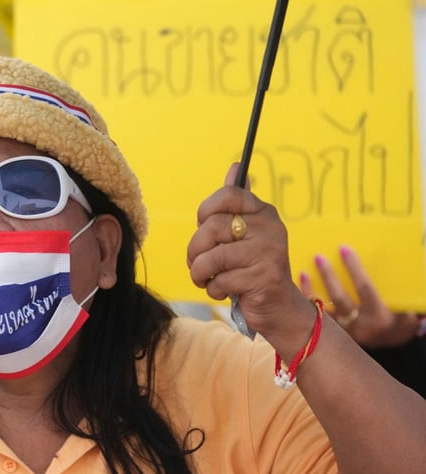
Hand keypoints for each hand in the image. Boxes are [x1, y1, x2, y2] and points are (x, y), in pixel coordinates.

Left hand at [186, 164, 310, 341]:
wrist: (279, 307)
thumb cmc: (252, 267)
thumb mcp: (245, 233)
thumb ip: (237, 204)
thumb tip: (236, 166)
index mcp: (263, 212)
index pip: (228, 194)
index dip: (206, 211)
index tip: (204, 226)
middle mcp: (270, 228)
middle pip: (211, 228)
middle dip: (195, 250)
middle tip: (198, 263)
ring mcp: (268, 253)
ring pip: (212, 257)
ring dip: (200, 273)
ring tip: (205, 278)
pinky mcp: (263, 279)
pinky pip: (220, 281)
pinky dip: (213, 289)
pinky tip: (224, 290)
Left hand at [300, 246, 420, 349]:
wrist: (391, 341)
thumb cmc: (397, 316)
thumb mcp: (402, 305)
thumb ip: (389, 289)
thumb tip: (378, 261)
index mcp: (380, 316)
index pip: (364, 288)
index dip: (354, 268)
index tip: (344, 249)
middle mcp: (360, 325)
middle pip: (339, 298)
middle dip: (328, 276)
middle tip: (318, 256)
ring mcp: (344, 332)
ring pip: (322, 310)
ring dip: (311, 290)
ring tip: (303, 271)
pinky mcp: (332, 336)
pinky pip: (315, 318)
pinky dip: (307, 302)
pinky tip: (300, 287)